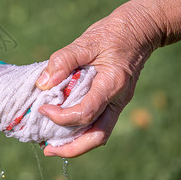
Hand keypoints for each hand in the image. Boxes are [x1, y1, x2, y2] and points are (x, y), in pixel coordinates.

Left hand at [35, 2, 159, 156]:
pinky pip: (97, 123)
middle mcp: (117, 100)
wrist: (138, 30)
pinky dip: (79, 131)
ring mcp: (116, 103)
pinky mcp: (111, 102)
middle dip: (71, 148)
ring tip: (49, 144)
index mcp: (111, 85)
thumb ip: (63, 61)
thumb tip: (43, 83)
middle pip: (97, 136)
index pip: (86, 113)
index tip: (42, 108)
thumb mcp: (86, 42)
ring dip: (74, 144)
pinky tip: (60, 128)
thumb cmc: (113, 34)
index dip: (61, 116)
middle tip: (46, 149)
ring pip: (98, 134)